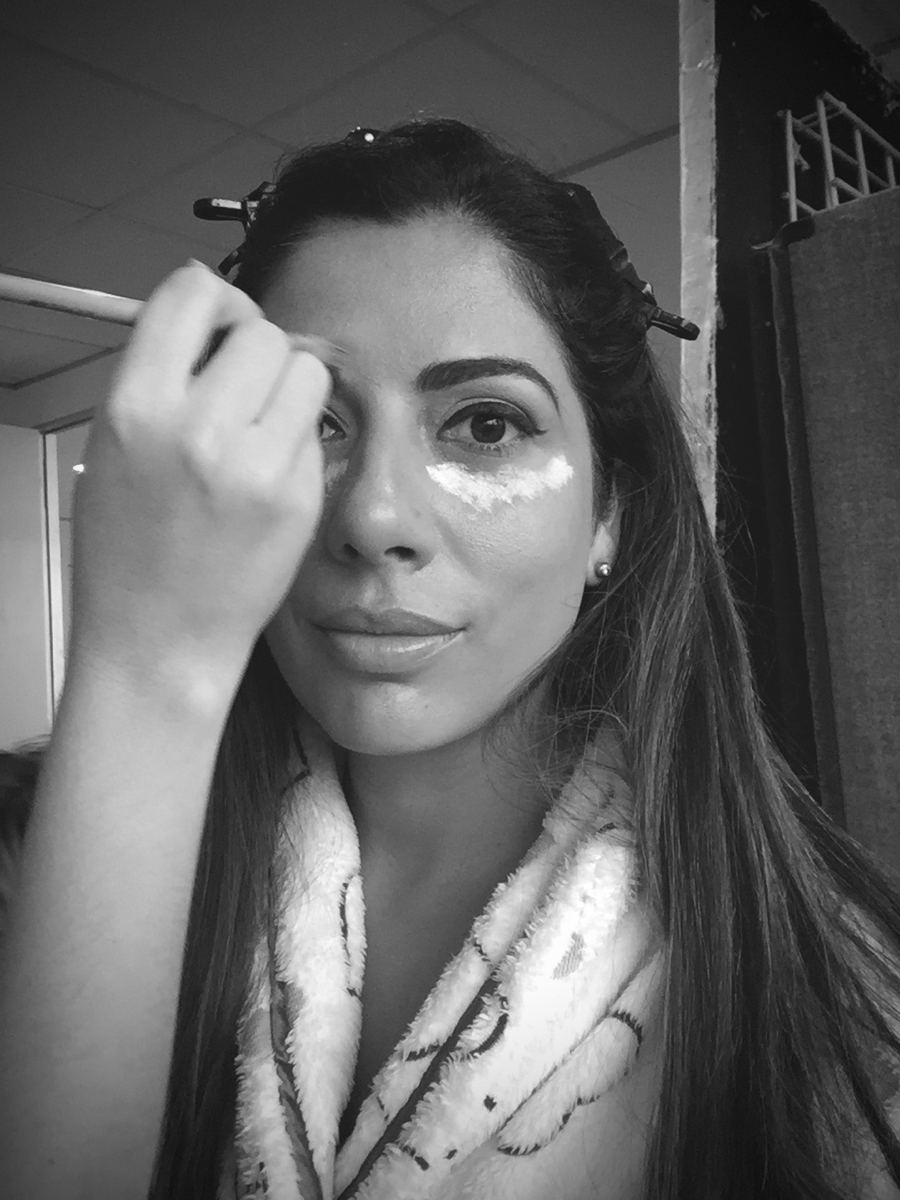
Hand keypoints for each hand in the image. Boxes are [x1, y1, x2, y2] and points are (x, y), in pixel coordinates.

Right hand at [70, 261, 330, 691]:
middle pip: (261, 331)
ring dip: (287, 387)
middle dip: (255, 351)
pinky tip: (268, 476)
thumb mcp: (111, 448)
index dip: (213, 298)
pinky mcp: (299, 497)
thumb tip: (213, 326)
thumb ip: (159, 379)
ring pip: (304, 371)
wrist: (159, 641)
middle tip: (240, 388)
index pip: (189, 295)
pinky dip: (298, 439)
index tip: (220, 318)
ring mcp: (256, 466)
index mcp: (136, 409)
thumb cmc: (127, 553)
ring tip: (258, 428)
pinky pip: (315, 431)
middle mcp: (197, 430)